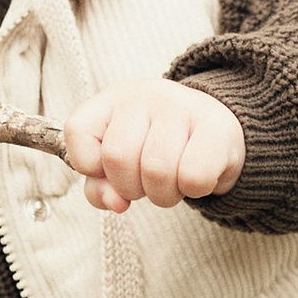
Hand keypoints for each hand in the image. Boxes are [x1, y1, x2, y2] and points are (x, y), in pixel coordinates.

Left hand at [62, 76, 245, 215]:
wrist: (219, 130)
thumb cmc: (160, 148)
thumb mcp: (123, 161)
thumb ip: (102, 185)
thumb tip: (115, 203)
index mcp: (113, 99)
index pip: (77, 131)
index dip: (90, 166)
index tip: (112, 170)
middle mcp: (144, 95)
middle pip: (117, 158)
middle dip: (131, 188)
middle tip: (148, 183)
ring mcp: (181, 106)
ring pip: (156, 171)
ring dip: (164, 194)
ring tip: (174, 182)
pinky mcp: (216, 126)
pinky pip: (193, 177)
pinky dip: (195, 190)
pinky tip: (197, 177)